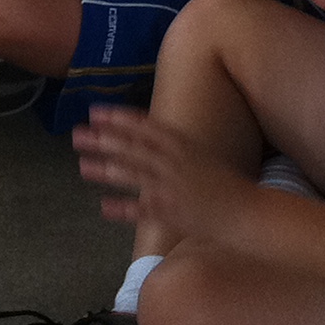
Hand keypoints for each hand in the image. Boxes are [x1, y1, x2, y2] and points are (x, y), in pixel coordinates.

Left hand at [74, 104, 256, 239]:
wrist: (248, 211)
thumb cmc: (225, 184)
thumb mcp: (200, 156)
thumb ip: (175, 148)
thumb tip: (149, 139)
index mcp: (183, 144)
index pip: (144, 125)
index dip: (118, 117)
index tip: (95, 111)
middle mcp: (175, 161)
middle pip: (132, 147)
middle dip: (102, 139)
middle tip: (76, 134)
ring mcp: (173, 187)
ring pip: (132, 175)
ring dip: (105, 169)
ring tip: (81, 165)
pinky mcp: (173, 213)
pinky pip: (143, 210)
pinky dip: (122, 209)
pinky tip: (103, 206)